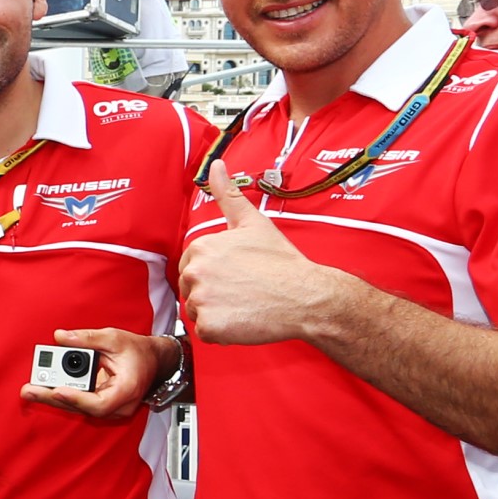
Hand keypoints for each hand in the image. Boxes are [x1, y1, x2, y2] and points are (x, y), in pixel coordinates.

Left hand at [24, 328, 178, 420]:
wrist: (154, 361)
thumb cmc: (138, 351)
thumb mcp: (114, 338)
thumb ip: (87, 338)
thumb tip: (61, 337)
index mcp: (126, 390)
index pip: (99, 404)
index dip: (77, 399)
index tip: (57, 390)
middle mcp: (119, 405)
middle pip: (82, 408)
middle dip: (54, 398)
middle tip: (29, 390)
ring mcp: (111, 409)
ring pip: (78, 407)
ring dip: (53, 398)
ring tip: (29, 390)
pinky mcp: (102, 405)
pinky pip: (79, 402)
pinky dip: (61, 395)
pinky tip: (41, 389)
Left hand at [182, 164, 341, 344]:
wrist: (305, 296)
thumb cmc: (282, 262)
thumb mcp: (254, 223)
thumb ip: (229, 195)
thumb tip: (216, 166)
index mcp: (201, 247)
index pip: (193, 266)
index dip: (216, 272)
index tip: (237, 274)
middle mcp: (195, 273)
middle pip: (191, 289)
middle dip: (212, 292)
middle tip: (243, 290)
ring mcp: (201, 301)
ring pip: (197, 311)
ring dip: (217, 312)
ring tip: (245, 303)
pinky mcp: (210, 327)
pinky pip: (207, 332)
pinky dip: (223, 331)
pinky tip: (244, 319)